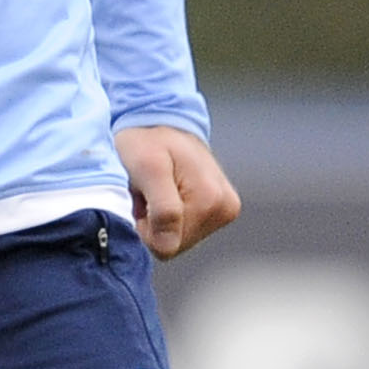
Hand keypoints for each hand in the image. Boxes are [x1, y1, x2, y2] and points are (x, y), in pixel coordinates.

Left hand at [115, 123, 241, 259]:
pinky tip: (166, 191)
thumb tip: (169, 247)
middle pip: (176, 245)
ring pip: (179, 240)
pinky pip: (185, 231)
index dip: (146, 225)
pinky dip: (167, 216)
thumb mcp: (148, 167)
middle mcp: (225, 208)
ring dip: (158, 218)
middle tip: (147, 190)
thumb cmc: (147, 140)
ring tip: (155, 189)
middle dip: (153, 222)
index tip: (143, 195)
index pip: (166, 246)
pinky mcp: (220, 211)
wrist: (159, 121)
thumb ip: (163, 209)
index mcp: (211, 200)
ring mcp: (225, 210)